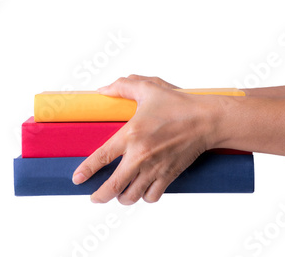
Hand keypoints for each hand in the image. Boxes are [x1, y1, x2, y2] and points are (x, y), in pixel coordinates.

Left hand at [72, 75, 219, 203]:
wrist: (208, 120)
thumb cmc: (178, 103)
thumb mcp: (148, 88)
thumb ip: (122, 86)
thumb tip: (101, 90)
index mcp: (131, 134)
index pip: (101, 157)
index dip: (86, 170)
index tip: (76, 179)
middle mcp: (141, 156)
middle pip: (113, 186)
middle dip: (99, 196)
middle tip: (93, 197)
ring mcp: (155, 168)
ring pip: (131, 196)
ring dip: (121, 197)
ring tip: (118, 193)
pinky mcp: (169, 176)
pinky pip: (151, 197)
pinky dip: (144, 197)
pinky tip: (140, 190)